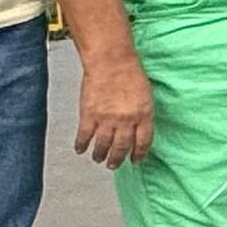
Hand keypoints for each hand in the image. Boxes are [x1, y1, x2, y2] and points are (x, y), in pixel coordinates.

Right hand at [73, 51, 155, 167]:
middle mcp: (126, 121)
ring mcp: (107, 119)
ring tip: (98, 159)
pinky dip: (81, 145)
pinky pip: (84, 136)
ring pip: (103, 146)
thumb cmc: (130, 73)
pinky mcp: (89, 115)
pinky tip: (80, 149)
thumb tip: (139, 129)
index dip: (139, 154)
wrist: (111, 61)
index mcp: (144, 115)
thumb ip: (143, 113)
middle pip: (121, 147)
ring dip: (100, 155)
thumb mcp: (146, 95)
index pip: (143, 142)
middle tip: (113, 165)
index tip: (136, 160)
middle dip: (117, 159)